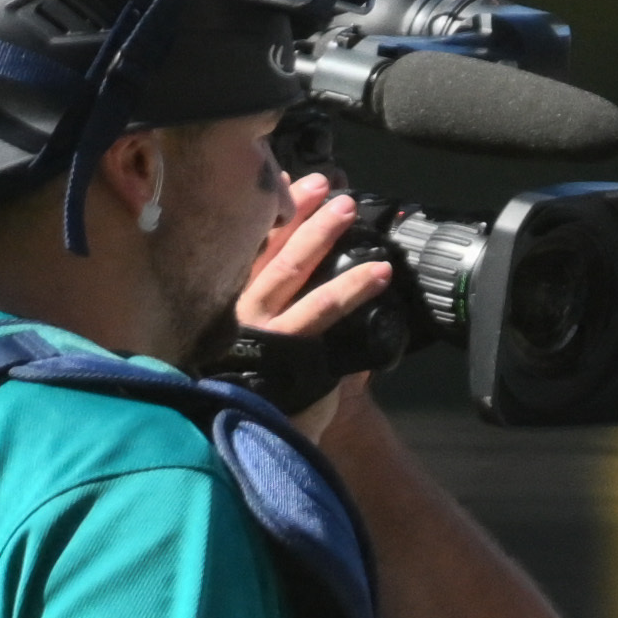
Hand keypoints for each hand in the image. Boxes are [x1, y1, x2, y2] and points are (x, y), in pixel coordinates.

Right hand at [223, 174, 402, 412]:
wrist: (265, 434)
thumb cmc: (272, 384)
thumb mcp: (272, 338)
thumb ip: (292, 304)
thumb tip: (328, 267)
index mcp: (238, 299)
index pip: (257, 246)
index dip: (280, 213)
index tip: (301, 183)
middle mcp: (244, 309)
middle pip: (275, 252)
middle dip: (305, 218)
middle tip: (333, 191)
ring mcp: (266, 329)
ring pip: (297, 275)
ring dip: (326, 241)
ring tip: (352, 215)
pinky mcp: (290, 350)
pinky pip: (323, 312)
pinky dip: (352, 290)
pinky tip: (379, 276)